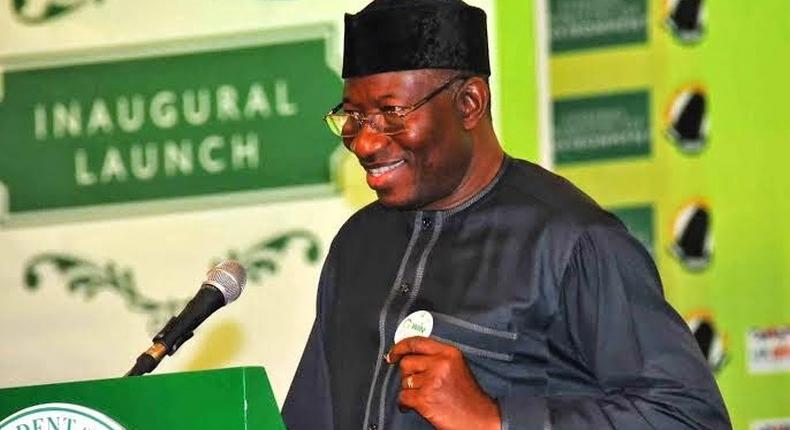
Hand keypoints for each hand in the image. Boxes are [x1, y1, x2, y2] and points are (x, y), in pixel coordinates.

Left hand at [386, 337, 500, 429]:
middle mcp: (440, 364)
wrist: (479, 418)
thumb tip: (410, 355)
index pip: (417, 342)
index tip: (392, 353)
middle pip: (406, 363)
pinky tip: (414, 405)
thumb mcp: (457, 366)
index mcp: (449, 353)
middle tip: (417, 383)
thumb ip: (437, 357)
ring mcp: (432, 381)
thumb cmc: (469, 396)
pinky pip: (403, 397)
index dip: (400, 347)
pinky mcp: (425, 399)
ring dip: (409, 390)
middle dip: (407, 374)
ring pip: (404, 381)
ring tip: (421, 396)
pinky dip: (405, 403)